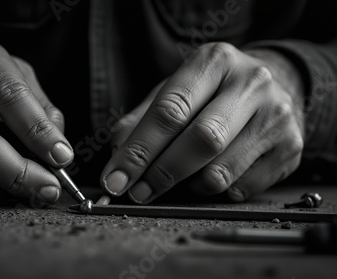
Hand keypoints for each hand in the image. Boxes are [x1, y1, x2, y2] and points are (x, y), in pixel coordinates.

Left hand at [101, 42, 304, 203]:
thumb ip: (140, 120)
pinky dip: (215, 192)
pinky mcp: (291, 147)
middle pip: (202, 140)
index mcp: (214, 61)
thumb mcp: (173, 91)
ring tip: (179, 179)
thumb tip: (118, 155)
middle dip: (162, 173)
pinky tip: (210, 176)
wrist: (270, 87)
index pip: (171, 110)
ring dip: (189, 186)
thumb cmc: (210, 92)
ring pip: (221, 172)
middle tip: (138, 193)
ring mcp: (277, 115)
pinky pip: (242, 189)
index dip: (139, 150)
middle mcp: (251, 82)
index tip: (115, 179)